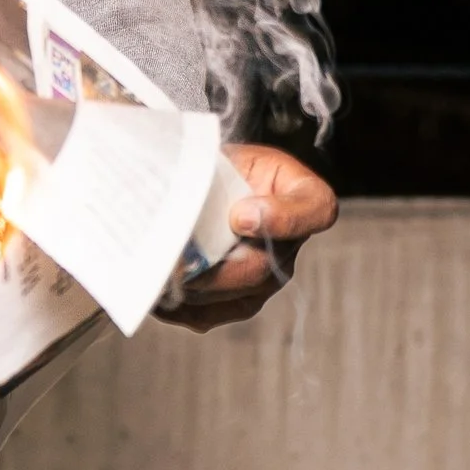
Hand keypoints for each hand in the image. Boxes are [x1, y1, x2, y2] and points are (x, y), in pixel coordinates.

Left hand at [157, 142, 337, 332]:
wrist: (196, 187)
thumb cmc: (212, 166)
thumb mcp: (219, 154)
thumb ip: (212, 173)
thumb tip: (181, 202)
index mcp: (301, 195)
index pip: (315, 209)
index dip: (282, 219)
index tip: (240, 216)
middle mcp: (291, 242)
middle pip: (262, 268)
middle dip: (214, 268)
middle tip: (174, 261)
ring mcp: (268, 277)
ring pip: (232, 296)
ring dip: (190, 288)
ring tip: (154, 272)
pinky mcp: (238, 302)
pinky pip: (210, 315)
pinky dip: (177, 307)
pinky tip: (153, 290)